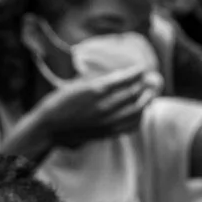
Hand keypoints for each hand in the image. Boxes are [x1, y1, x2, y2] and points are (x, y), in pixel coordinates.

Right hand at [31, 64, 156, 145]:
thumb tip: (117, 77)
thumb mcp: (75, 86)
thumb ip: (97, 82)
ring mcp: (108, 121)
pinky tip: (140, 113)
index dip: (137, 73)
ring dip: (147, 101)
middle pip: (135, 94)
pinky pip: (132, 125)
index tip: (142, 68)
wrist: (48, 129)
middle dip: (147, 86)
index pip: (125, 79)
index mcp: (95, 91)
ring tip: (150, 95)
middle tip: (152, 80)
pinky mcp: (109, 133)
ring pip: (137, 110)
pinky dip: (140, 117)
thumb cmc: (57, 104)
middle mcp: (104, 106)